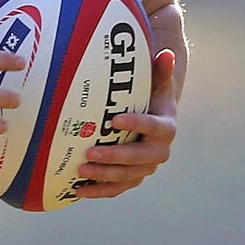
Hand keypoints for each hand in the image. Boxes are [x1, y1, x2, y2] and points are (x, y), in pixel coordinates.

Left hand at [73, 48, 177, 199]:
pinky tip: (77, 190)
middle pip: (140, 158)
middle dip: (115, 157)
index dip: (137, 124)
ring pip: (127, 176)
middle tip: (90, 152)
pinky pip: (116, 189)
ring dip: (104, 175)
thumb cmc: (150, 100)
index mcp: (166, 128)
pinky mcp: (131, 179)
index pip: (155, 127)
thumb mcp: (155, 85)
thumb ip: (159, 72)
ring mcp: (145, 169)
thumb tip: (165, 53)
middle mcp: (159, 152)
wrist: (152, 126)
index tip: (114, 120)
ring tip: (80, 170)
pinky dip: (98, 191)